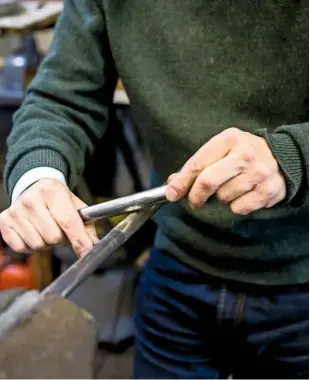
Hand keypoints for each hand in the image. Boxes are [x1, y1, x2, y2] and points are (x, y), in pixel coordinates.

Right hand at [0, 179, 98, 255]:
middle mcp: (31, 199)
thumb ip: (87, 227)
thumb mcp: (76, 206)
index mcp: (53, 190)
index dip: (79, 240)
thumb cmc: (58, 199)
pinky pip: (22, 248)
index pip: (68, 222)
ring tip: (47, 229)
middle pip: (53, 237)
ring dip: (47, 243)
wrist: (35, 187)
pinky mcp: (4, 221)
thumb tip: (91, 247)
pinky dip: (31, 246)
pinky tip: (34, 232)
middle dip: (61, 239)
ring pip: (38, 245)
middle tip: (61, 230)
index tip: (86, 251)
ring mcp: (15, 210)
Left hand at [166, 128, 285, 214]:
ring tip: (230, 188)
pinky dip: (236, 206)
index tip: (171, 194)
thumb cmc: (244, 153)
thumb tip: (173, 184)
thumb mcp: (222, 148)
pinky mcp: (268, 190)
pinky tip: (244, 194)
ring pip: (223, 197)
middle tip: (194, 202)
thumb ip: (199, 164)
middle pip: (208, 182)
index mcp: (229, 139)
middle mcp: (244, 154)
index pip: (198, 164)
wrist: (284, 157)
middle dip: (196, 196)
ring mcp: (258, 172)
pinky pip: (239, 208)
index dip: (181, 182)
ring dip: (221, 199)